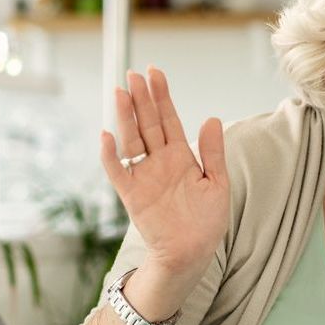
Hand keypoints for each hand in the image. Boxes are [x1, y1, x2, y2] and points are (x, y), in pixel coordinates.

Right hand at [100, 67, 229, 274]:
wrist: (192, 252)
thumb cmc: (206, 221)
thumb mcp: (217, 183)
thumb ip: (212, 152)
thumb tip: (212, 119)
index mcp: (181, 156)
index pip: (168, 119)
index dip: (162, 96)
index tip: (155, 72)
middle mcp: (159, 162)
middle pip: (147, 123)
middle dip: (141, 99)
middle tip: (134, 74)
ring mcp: (144, 176)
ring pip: (132, 140)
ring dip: (125, 117)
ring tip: (121, 92)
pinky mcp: (132, 194)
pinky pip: (118, 171)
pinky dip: (111, 155)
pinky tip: (107, 135)